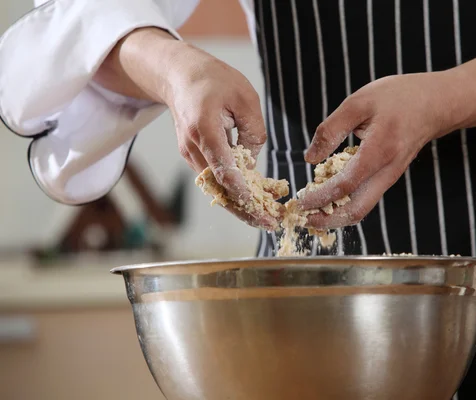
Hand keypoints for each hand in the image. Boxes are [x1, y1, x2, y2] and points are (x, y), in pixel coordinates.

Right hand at [97, 28, 276, 228]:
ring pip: (216, 188)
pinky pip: (215, 180)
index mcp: (204, 128)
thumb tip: (252, 163)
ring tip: (267, 217)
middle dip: (244, 209)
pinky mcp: (194, 158)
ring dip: (241, 204)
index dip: (243, 191)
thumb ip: (253, 131)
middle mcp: (192, 147)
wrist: (180, 76)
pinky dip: (234, 192)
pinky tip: (256, 199)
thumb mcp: (246, 97)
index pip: (223, 168)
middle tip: (269, 224)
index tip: (261, 207)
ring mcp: (190, 154)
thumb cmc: (215, 81)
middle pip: (218, 187)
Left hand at [297, 73, 452, 228]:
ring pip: (362, 208)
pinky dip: (346, 205)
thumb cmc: (398, 97)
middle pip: (357, 210)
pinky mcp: (388, 177)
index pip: (346, 186)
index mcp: (379, 151)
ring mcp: (390, 177)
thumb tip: (310, 158)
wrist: (435, 104)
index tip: (301, 202)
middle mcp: (387, 172)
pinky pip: (366, 199)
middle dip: (328, 220)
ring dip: (336, 215)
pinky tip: (328, 199)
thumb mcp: (359, 103)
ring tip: (312, 213)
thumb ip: (331, 129)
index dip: (320, 197)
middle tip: (304, 219)